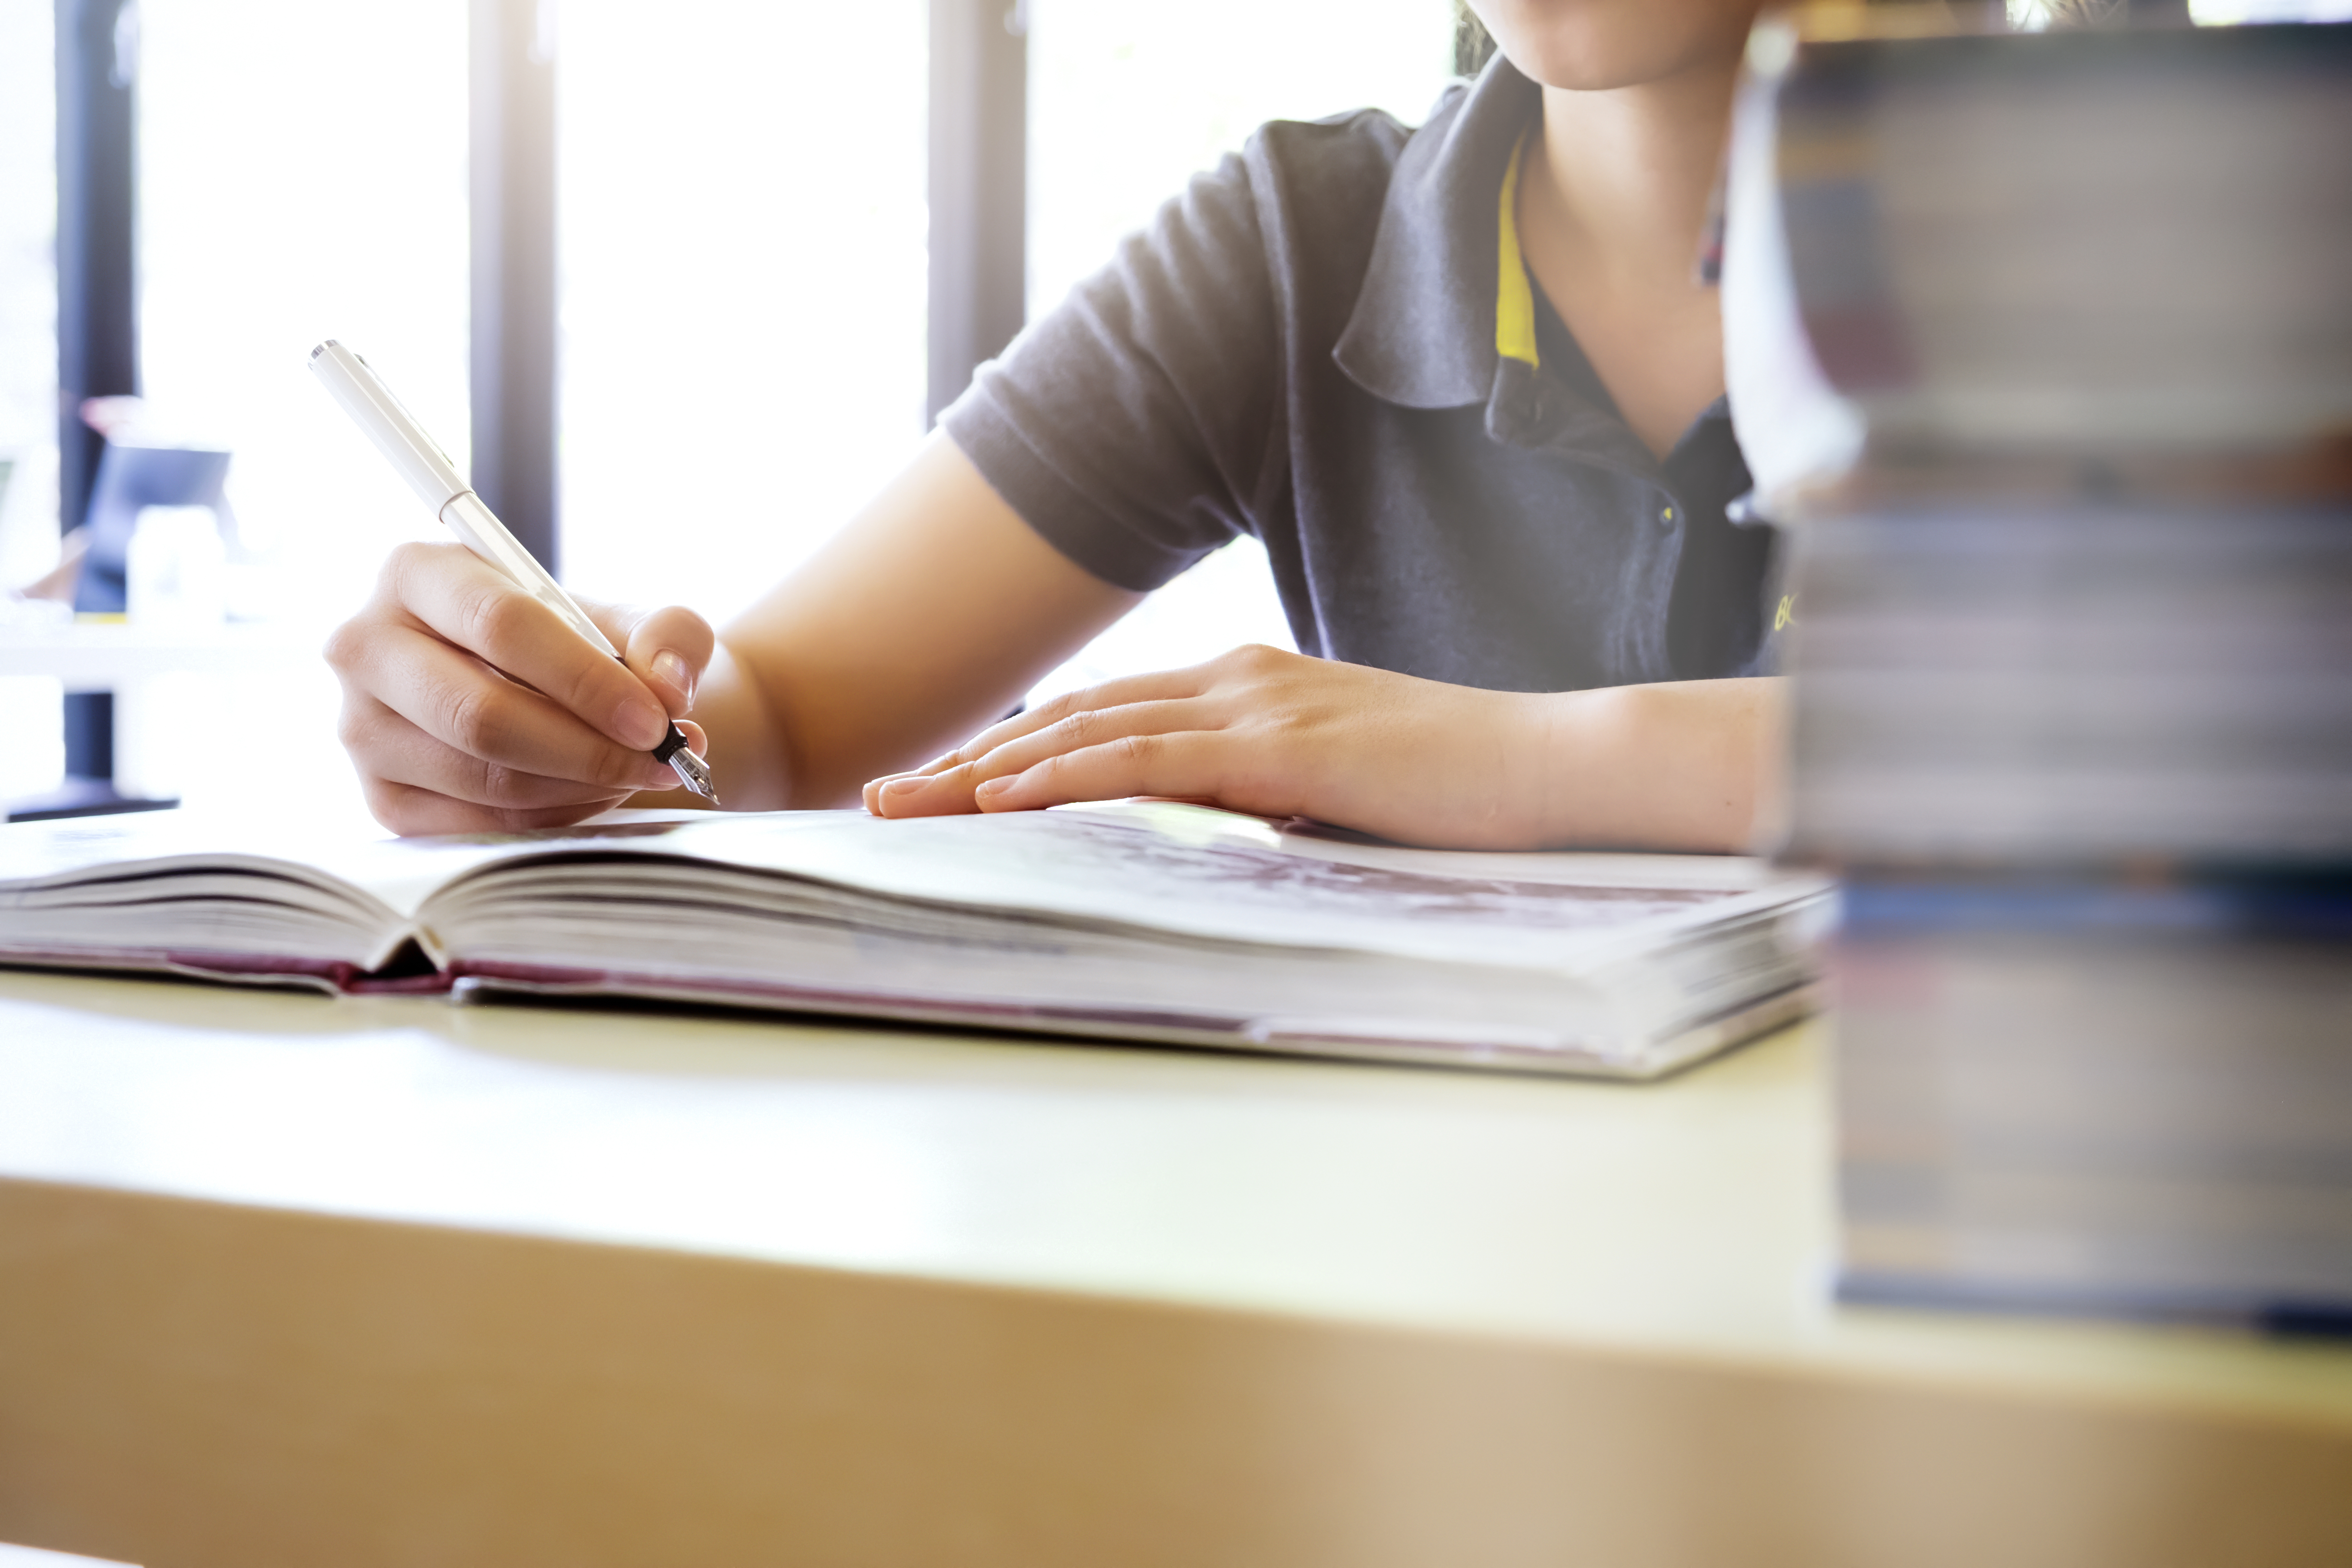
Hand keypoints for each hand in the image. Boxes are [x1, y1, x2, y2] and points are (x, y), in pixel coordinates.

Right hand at [326, 541, 713, 834]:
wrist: (554, 692)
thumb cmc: (584, 644)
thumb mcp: (634, 617)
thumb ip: (668, 635)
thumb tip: (668, 686)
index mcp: (414, 572)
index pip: (498, 625)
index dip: (584, 680)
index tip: (655, 719)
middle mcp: (367, 647)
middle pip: (480, 715)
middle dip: (587, 748)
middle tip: (659, 759)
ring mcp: (362, 730)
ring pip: (483, 777)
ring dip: (580, 787)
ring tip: (639, 773)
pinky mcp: (383, 800)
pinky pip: (479, 825)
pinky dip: (555, 818)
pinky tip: (595, 794)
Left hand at [860, 644, 1551, 848]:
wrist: (1545, 762)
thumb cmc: (1451, 784)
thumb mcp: (1334, 784)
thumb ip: (1266, 790)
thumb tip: (1220, 825)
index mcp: (1245, 684)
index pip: (1103, 714)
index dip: (1013, 746)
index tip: (940, 784)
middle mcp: (1236, 679)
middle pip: (1073, 717)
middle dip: (969, 758)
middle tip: (881, 793)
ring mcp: (1258, 705)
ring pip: (1092, 733)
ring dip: (988, 769)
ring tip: (906, 800)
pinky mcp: (1283, 749)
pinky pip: (1153, 761)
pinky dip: (1070, 775)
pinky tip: (1006, 797)